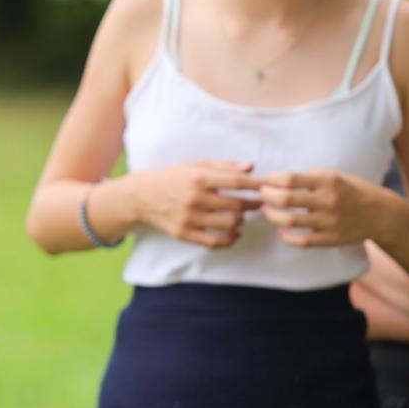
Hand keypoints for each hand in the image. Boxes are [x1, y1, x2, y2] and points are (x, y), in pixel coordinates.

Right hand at [133, 162, 262, 247]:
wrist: (140, 196)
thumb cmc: (171, 178)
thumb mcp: (194, 166)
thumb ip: (223, 166)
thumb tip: (251, 168)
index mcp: (199, 177)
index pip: (237, 182)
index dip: (257, 185)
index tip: (268, 187)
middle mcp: (195, 198)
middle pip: (237, 205)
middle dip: (253, 205)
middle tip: (258, 203)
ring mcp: (189, 218)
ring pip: (229, 224)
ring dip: (241, 221)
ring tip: (241, 216)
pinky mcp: (184, 233)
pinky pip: (214, 242)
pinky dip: (229, 239)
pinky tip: (234, 233)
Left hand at [259, 169, 385, 247]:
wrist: (381, 214)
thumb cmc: (351, 191)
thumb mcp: (334, 176)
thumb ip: (309, 178)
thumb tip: (276, 180)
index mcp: (328, 181)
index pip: (290, 179)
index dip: (272, 180)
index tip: (267, 181)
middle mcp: (328, 200)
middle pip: (285, 199)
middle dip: (267, 196)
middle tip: (262, 195)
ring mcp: (329, 222)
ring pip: (289, 221)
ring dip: (272, 216)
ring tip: (267, 211)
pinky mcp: (331, 239)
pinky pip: (302, 242)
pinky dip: (287, 237)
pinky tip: (282, 231)